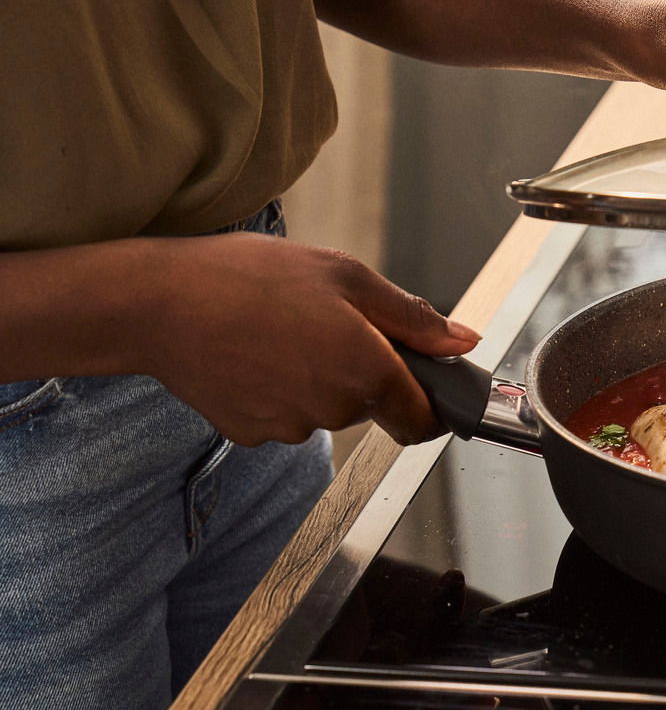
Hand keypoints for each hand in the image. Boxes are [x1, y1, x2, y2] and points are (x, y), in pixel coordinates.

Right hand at [140, 233, 479, 446]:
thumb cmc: (251, 277)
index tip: (424, 385)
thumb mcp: (346, 276)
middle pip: (372, 405)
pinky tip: (254, 354)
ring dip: (319, 379)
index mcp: (367, 370)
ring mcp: (289, 427)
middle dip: (363, 372)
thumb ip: (413, 317)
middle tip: (326, 323)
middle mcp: (333, 409)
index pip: (422, 420)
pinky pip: (284, 416)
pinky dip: (279, 391)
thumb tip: (463, 341)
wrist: (159, 303)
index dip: (430, 405)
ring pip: (326, 410)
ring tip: (281, 332)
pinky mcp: (250, 433)